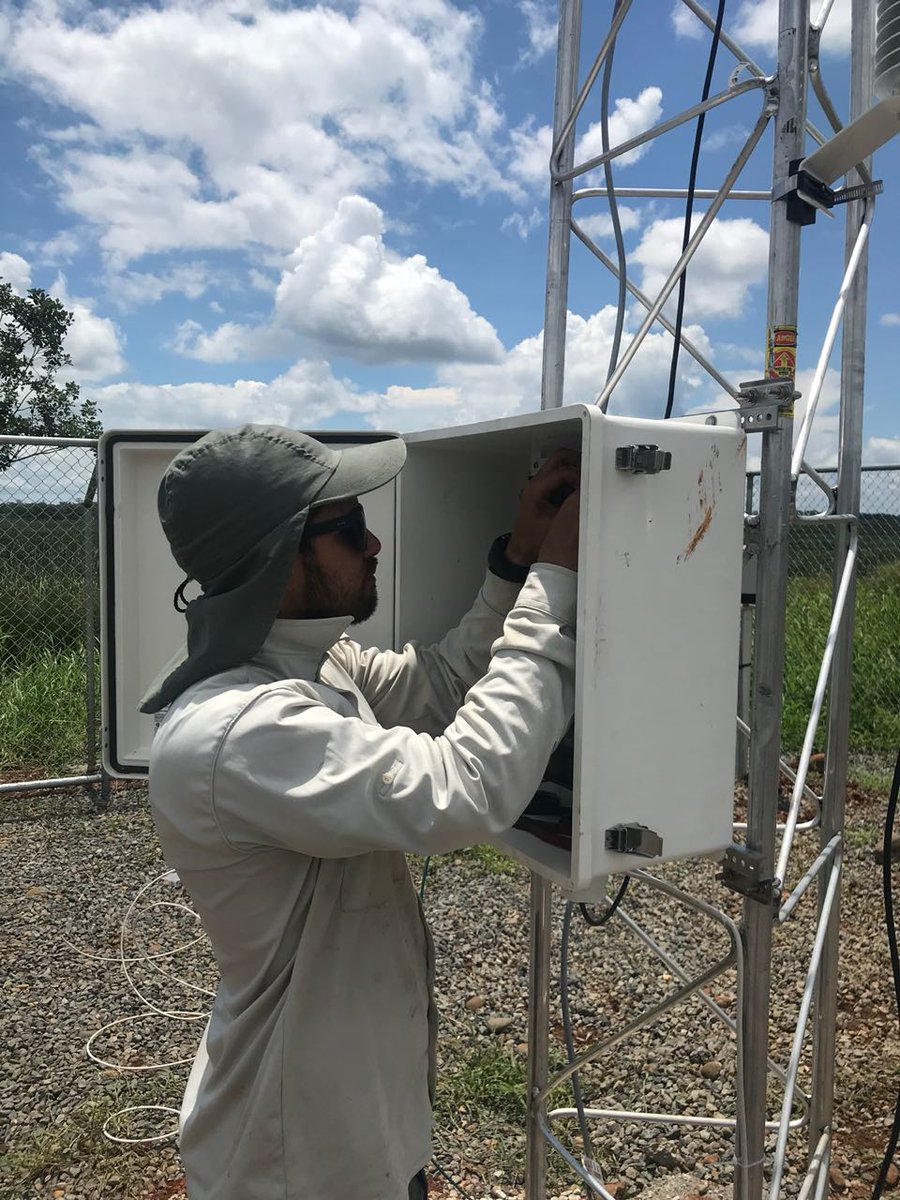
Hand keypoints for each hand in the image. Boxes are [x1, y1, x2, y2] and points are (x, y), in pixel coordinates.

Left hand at [506, 449, 580, 566]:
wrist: (522, 550)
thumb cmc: (533, 541)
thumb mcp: (556, 524)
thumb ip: (571, 507)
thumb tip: (587, 495)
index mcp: (536, 489)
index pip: (563, 471)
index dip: (579, 477)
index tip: (587, 488)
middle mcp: (535, 484)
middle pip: (559, 457)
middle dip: (577, 462)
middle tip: (590, 475)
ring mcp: (538, 485)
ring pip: (559, 463)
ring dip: (574, 468)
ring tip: (586, 482)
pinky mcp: (543, 490)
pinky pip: (559, 474)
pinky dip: (570, 476)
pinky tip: (578, 489)